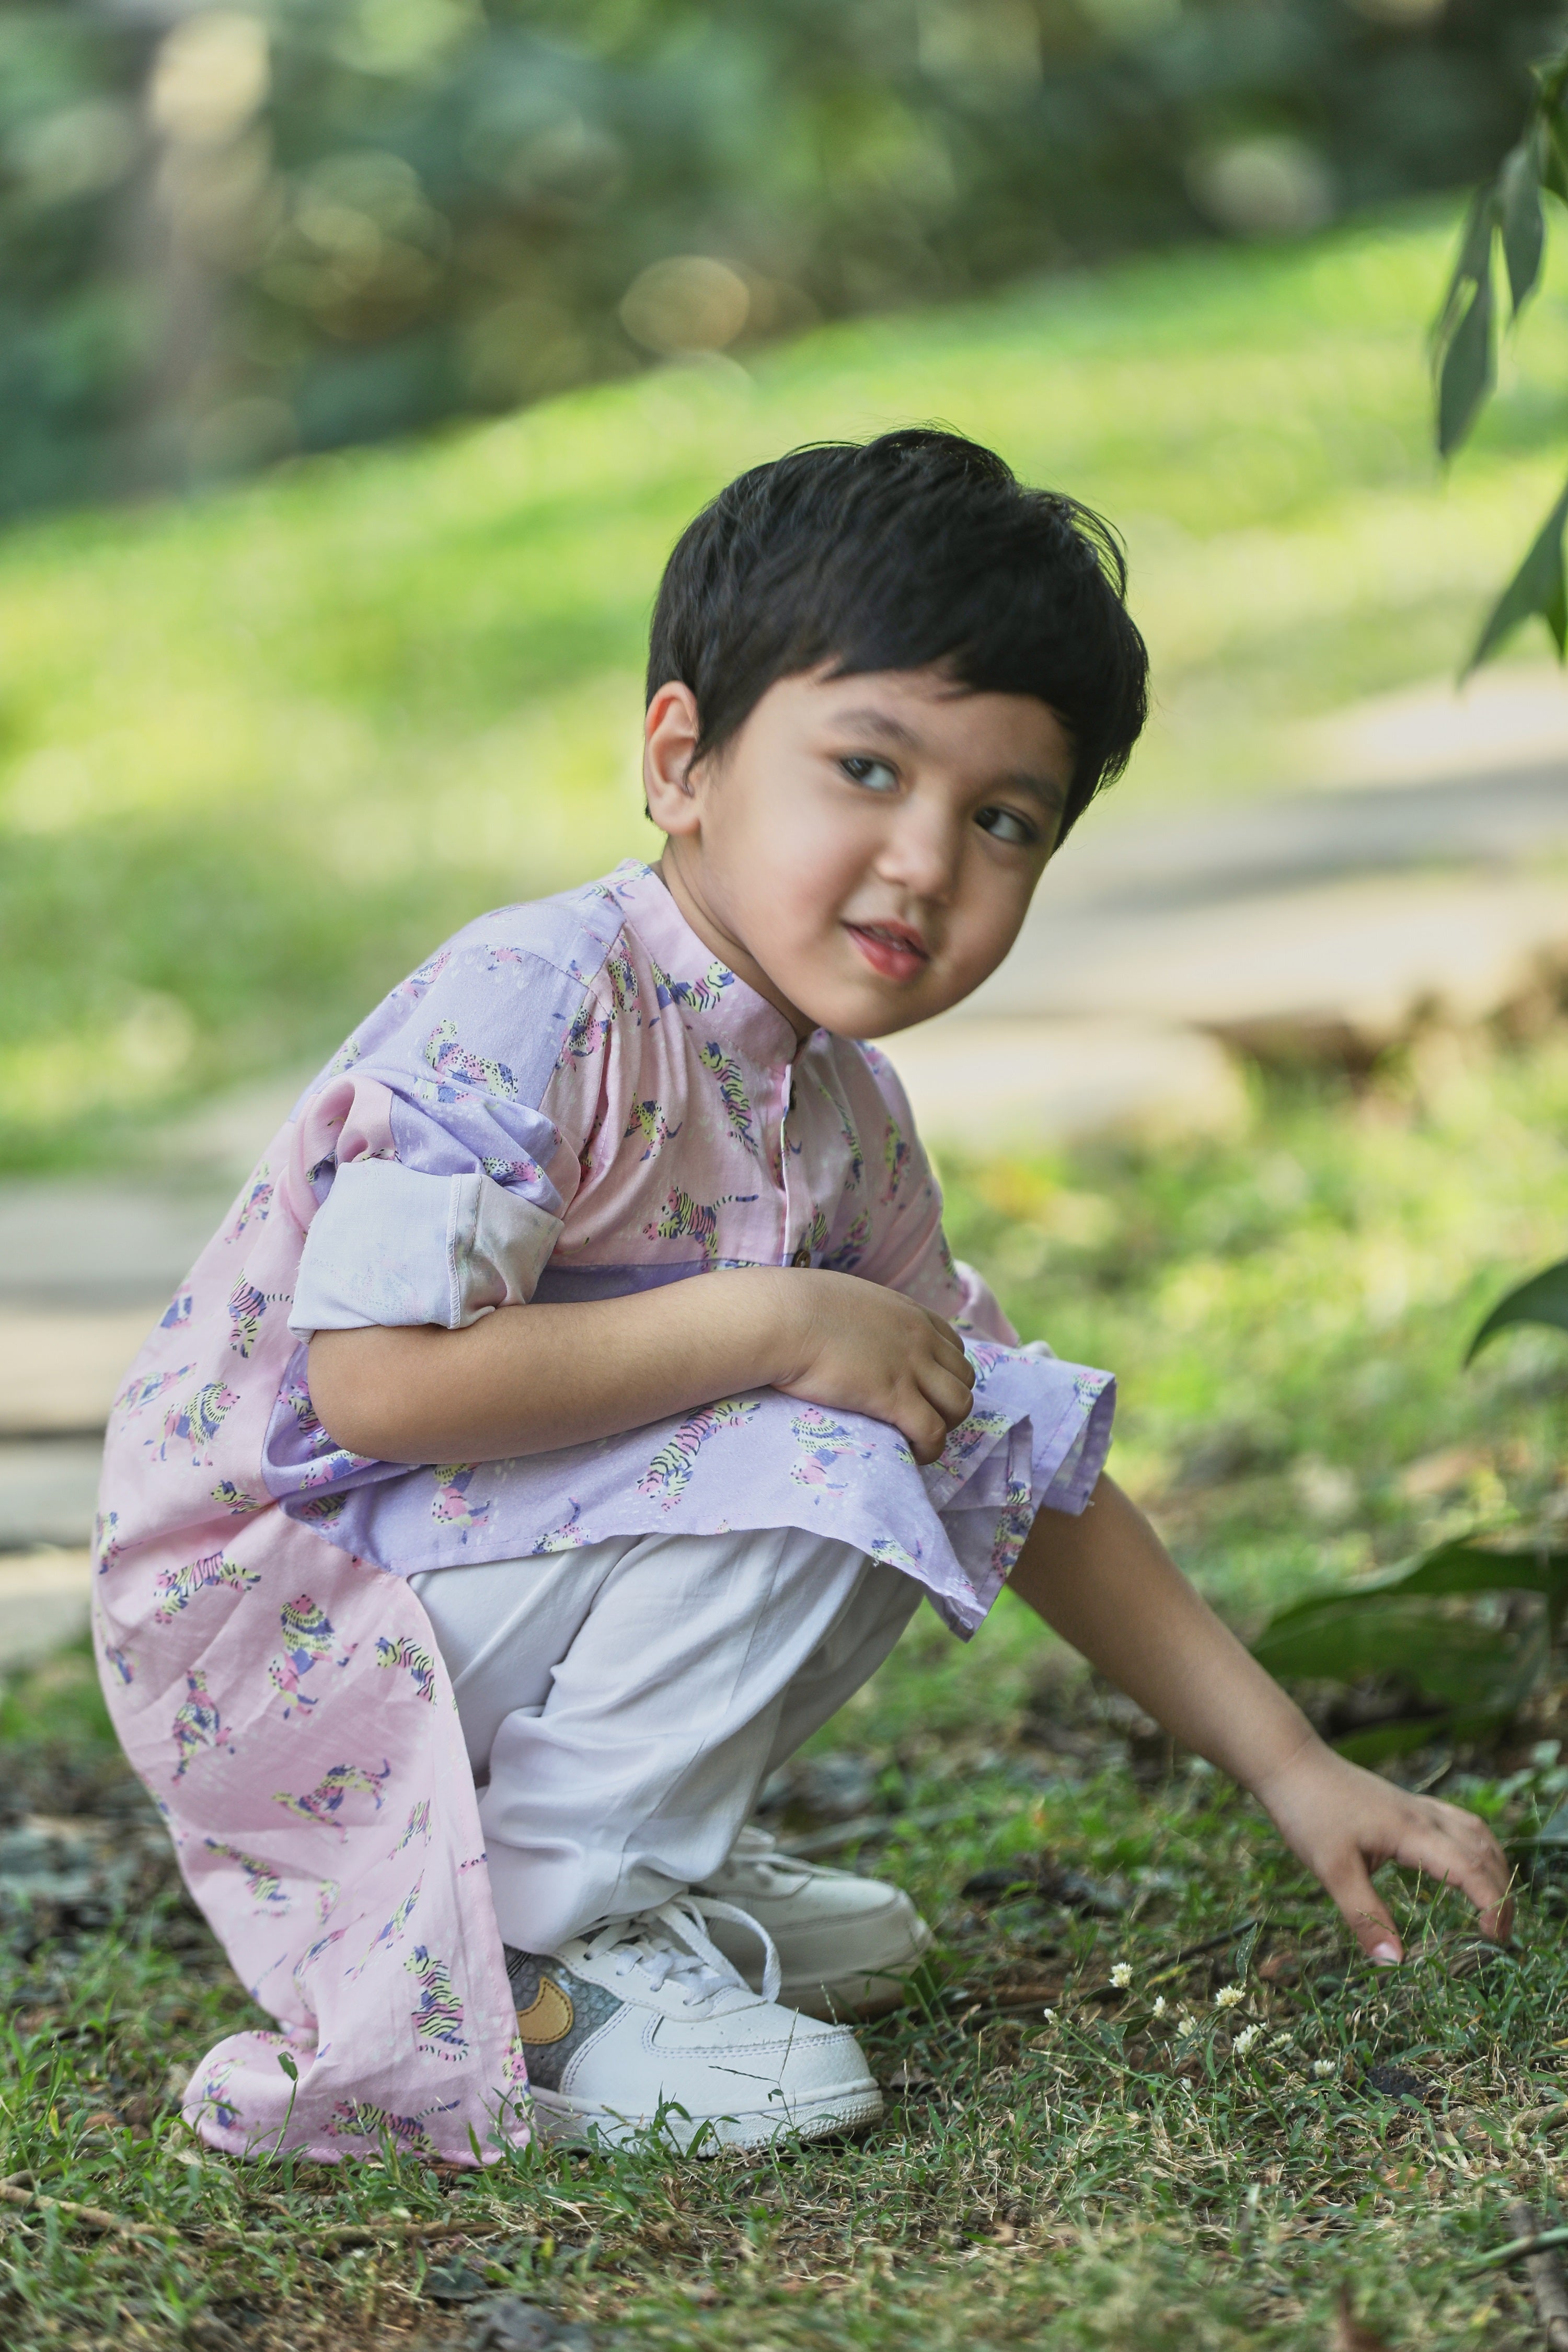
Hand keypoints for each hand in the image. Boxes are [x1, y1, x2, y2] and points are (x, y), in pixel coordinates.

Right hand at [770, 1270, 974, 1465]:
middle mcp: (919, 1338)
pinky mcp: (894, 1397)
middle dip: (949, 1402)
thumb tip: (844, 1328)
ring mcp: (910, 1367)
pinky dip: (930, 1448)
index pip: (953, 1347)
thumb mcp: (844, 1299)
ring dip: (945, 1425)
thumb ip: (861, 1316)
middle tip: (921, 1419)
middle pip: (964, 1378)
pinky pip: (932, 1431)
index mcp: (909, 1313)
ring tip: (917, 1439)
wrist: (783, 1318)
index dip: (944, 1374)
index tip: (925, 1392)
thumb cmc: (795, 1307)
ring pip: (959, 1405)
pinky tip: (910, 1454)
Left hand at [1253, 1735, 1512, 1961]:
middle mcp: (1426, 1816)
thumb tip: (1394, 1964)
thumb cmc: (1309, 1813)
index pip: (1471, 1869)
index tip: (1493, 1940)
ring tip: (1495, 1904)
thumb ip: (1364, 1916)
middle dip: (1501, 1893)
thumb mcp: (1331, 1870)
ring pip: (1477, 1833)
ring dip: (1493, 1868)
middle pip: (1484, 1851)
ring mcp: (1419, 1806)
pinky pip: (1459, 1823)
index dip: (1493, 1904)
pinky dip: (1475, 1847)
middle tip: (1498, 1936)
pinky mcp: (1408, 1804)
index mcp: (1414, 1832)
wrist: (1291, 1764)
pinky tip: (1465, 1864)